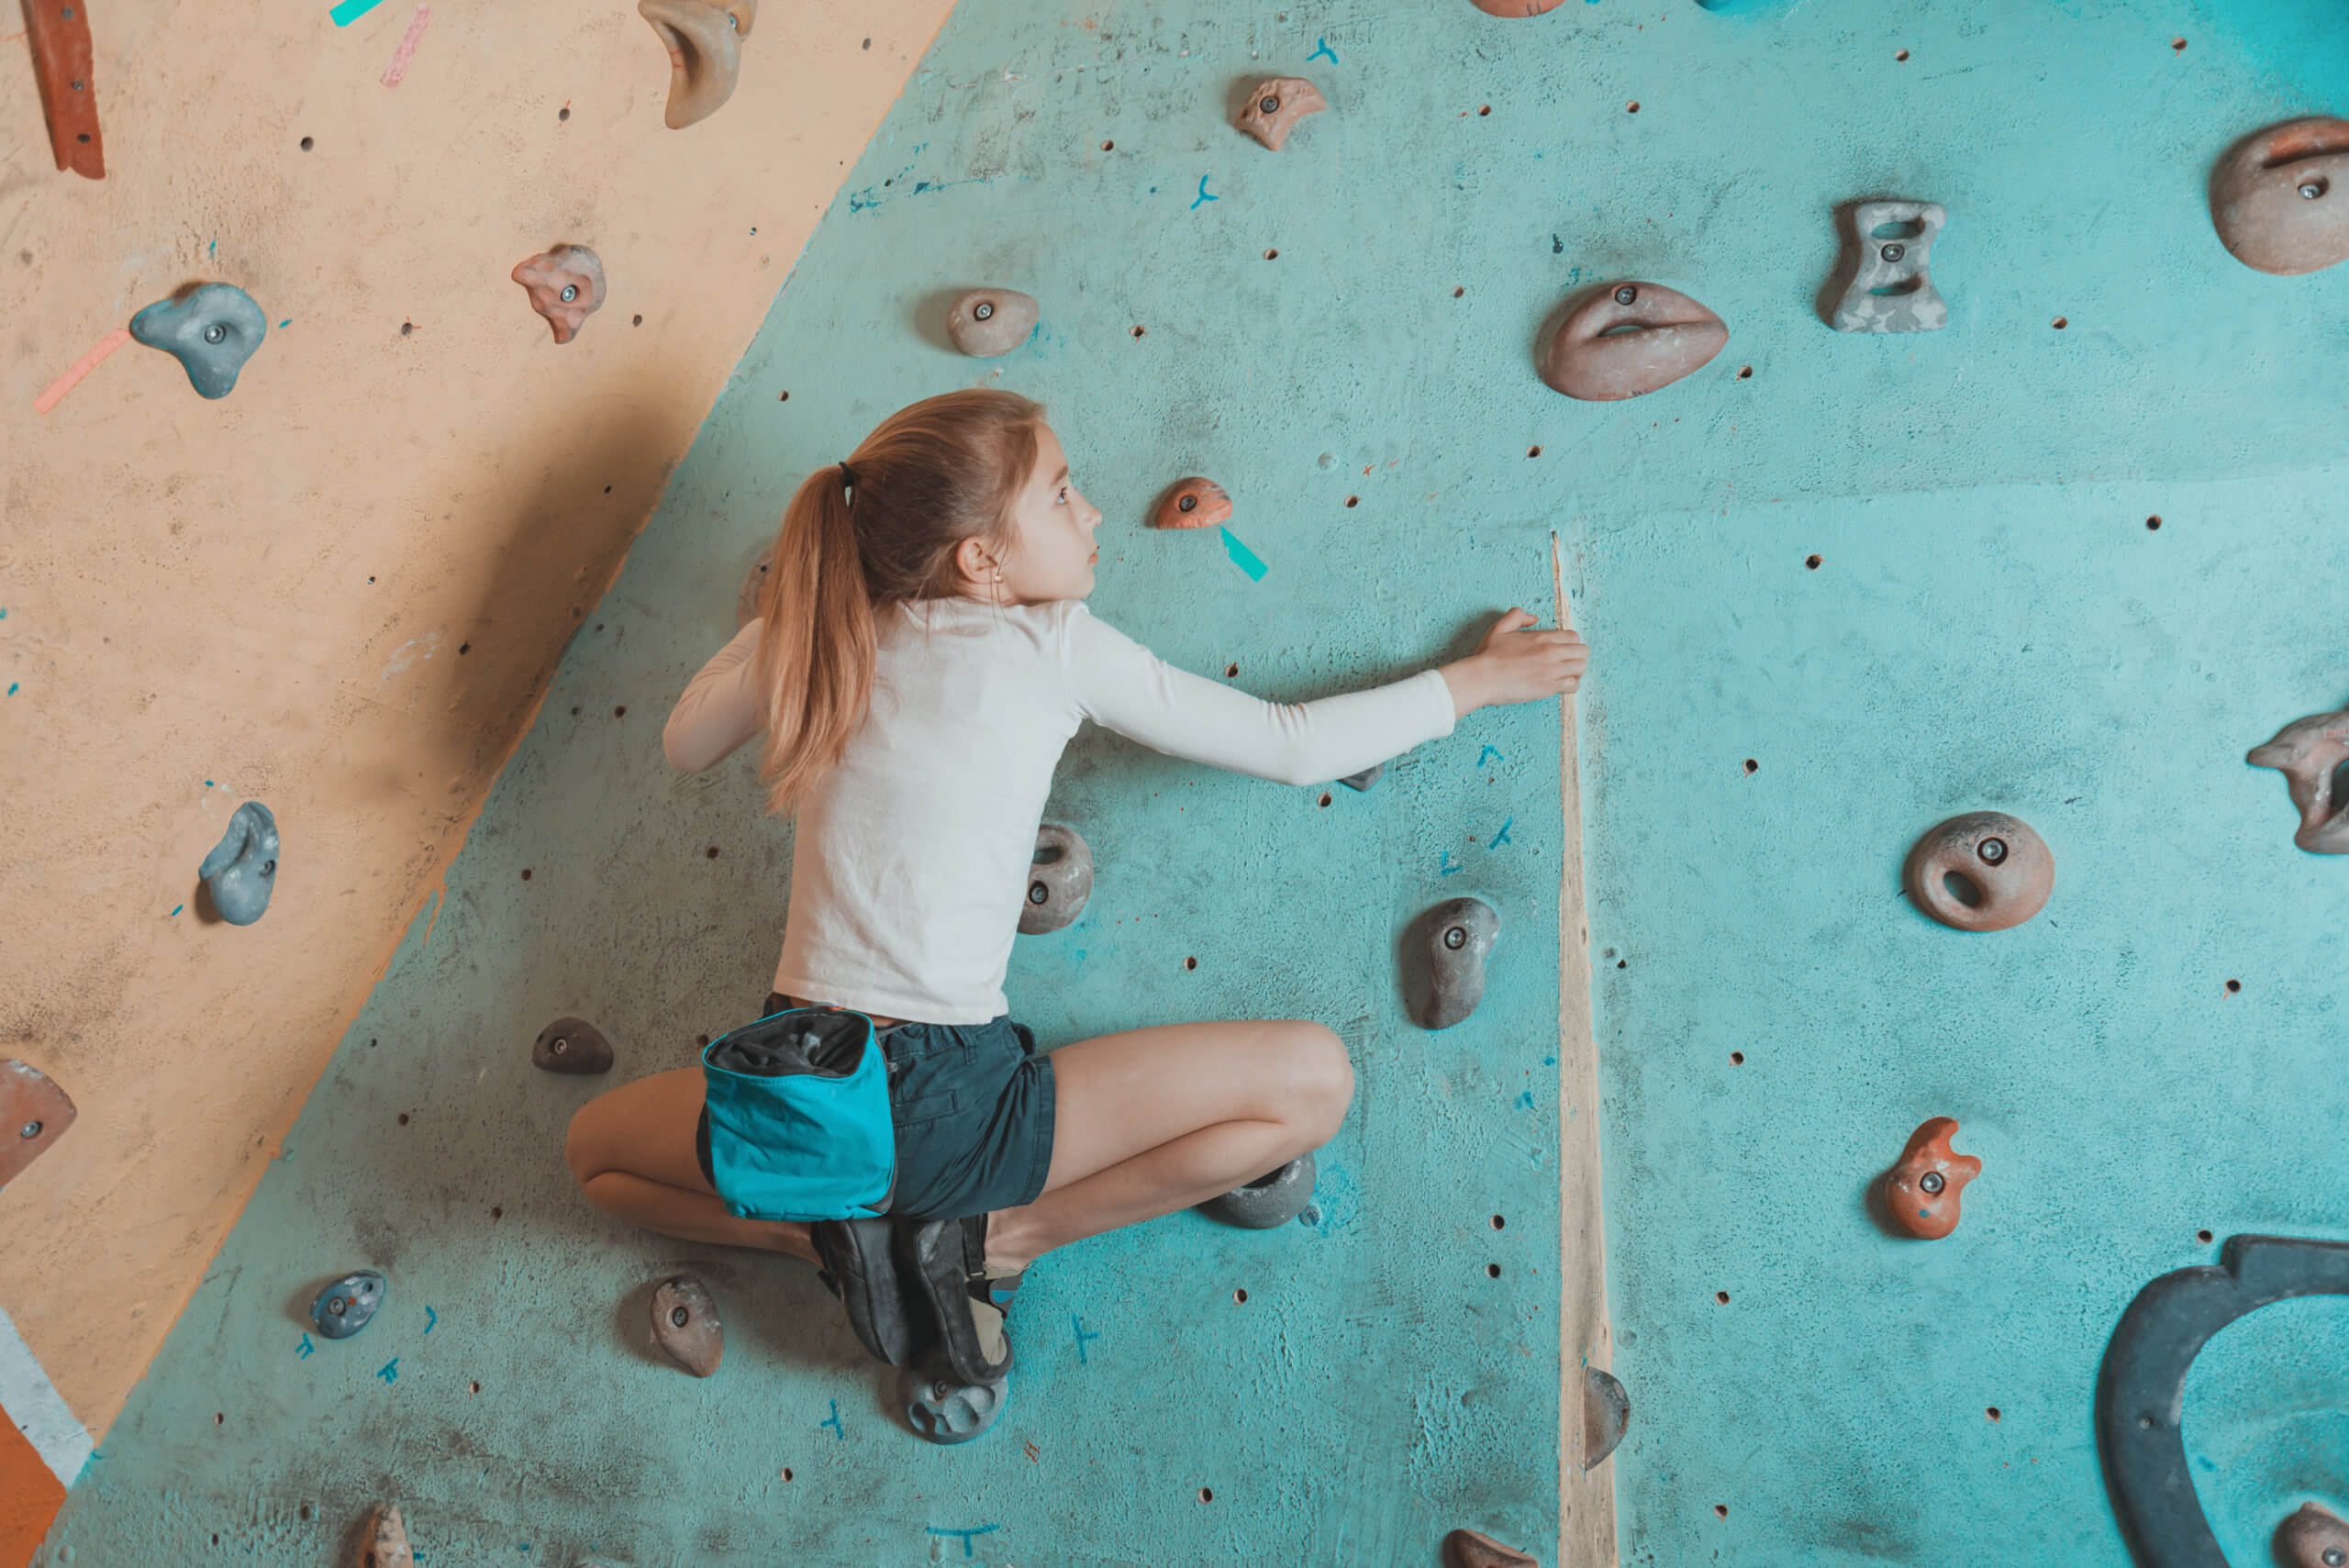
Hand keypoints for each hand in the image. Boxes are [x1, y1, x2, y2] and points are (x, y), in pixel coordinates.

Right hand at [1440, 609, 1587, 716]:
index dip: (1570, 643)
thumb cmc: (1488, 654)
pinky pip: (1574, 685)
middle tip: (1566, 662)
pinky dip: (1570, 685)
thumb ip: (1517, 616)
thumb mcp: (1500, 627)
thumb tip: (1534, 618)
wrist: (1482, 678)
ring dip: (1575, 671)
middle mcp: (1551, 652)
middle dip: (1577, 656)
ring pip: (1581, 668)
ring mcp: (1552, 670)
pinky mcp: (1549, 687)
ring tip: (1564, 674)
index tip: (1561, 650)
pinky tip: (1560, 685)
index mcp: (1542, 637)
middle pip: (1583, 651)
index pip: (1573, 637)